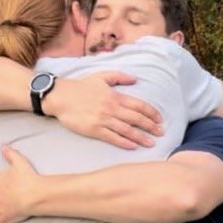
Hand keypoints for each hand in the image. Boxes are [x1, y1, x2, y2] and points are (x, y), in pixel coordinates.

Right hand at [48, 72, 163, 148]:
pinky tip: (132, 146)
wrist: (61, 96)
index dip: (151, 112)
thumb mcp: (101, 76)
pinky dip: (124, 142)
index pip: (139, 105)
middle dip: (150, 126)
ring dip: (140, 137)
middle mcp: (111, 108)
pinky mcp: (94, 129)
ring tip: (151, 143)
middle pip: (136, 118)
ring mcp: (103, 119)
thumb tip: (135, 79)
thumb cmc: (81, 86)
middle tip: (161, 133)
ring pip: (126, 130)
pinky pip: (112, 137)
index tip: (160, 119)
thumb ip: (120, 77)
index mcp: (115, 96)